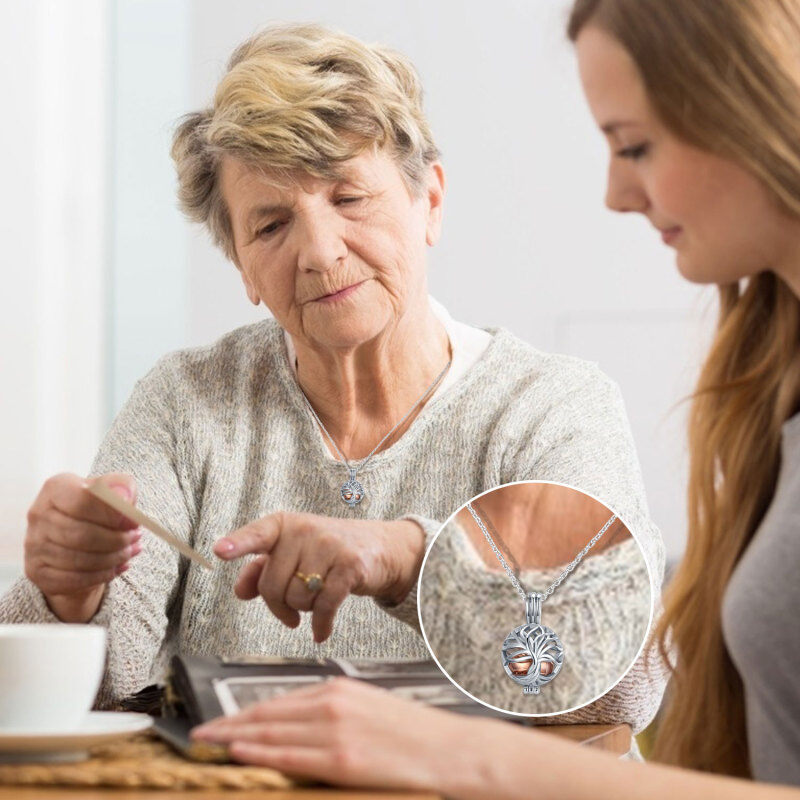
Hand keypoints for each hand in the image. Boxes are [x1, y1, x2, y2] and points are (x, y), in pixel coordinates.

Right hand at [24, 473, 142, 621]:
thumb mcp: (112, 491)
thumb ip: (122, 488)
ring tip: (129, 552)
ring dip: (112, 558)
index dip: (112, 514)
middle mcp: (39, 514)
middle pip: (81, 534)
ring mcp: (34, 544)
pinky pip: (72, 579)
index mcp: (56, 488)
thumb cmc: (97, 509)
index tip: (133, 522)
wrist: (76, 536)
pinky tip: (115, 568)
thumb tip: (125, 499)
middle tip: (135, 539)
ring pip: (78, 560)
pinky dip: (100, 575)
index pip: (83, 501)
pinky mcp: (36, 570)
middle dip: (116, 540)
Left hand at [191, 677, 494, 792]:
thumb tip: (297, 726)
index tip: (220, 721)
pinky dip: (261, 752)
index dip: (244, 713)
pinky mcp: (342, 760)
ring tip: (207, 744)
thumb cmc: (412, 733)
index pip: (278, 702)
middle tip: (199, 734)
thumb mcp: (368, 709)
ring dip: (235, 738)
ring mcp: (336, 732)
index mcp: (338, 691)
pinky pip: (291, 756)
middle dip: (229, 724)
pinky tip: (239, 751)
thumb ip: (331, 713)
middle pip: (267, 714)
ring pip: (272, 733)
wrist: (450, 750)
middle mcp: (332, 705)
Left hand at [214, 513, 424, 641]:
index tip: (219, 551)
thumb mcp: (292, 553)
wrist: (379, 547)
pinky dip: (321, 625)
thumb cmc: (326, 552)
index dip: (237, 544)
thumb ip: (261, 569)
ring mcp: (329, 546)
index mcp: (284, 524)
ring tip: (315, 600)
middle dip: (279, 605)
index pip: (257, 535)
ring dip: (304, 610)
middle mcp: (305, 530)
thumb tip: (240, 590)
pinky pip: (325, 606)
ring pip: (297, 598)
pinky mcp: (350, 566)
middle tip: (291, 608)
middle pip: (272, 585)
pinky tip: (321, 632)